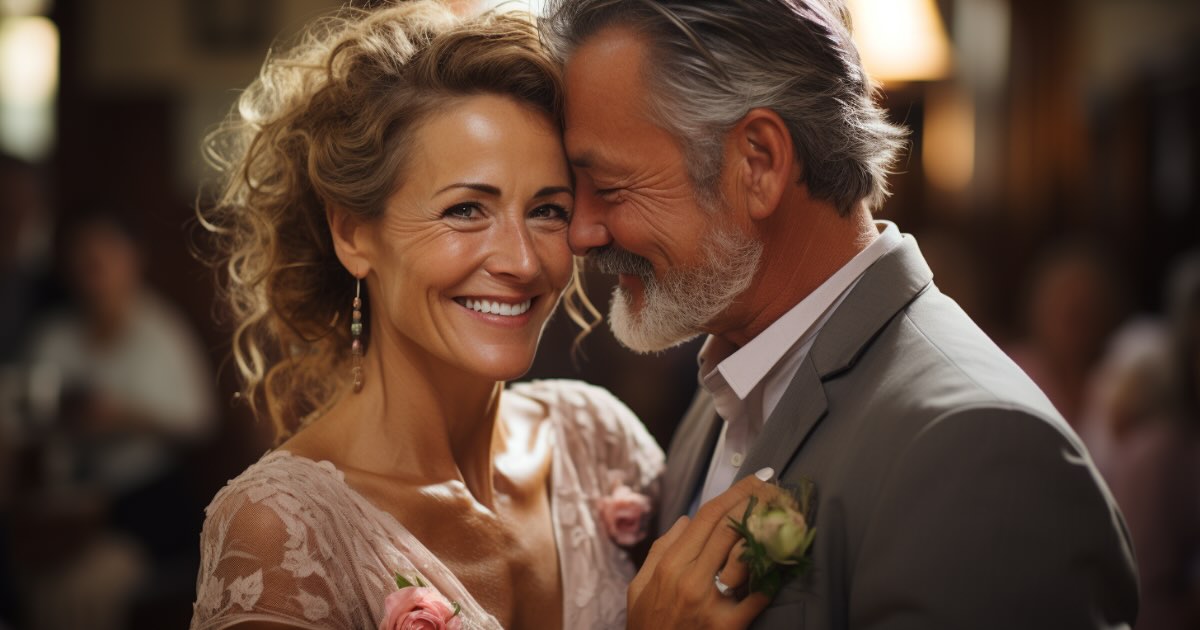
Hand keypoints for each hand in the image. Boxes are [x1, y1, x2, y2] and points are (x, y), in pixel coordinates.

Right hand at [627, 469, 775, 629]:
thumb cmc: (647, 627)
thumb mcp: (639, 588)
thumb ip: (661, 550)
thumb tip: (687, 520)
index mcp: (669, 564)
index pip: (707, 515)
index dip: (735, 492)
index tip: (756, 478)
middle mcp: (689, 578)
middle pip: (729, 526)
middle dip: (757, 501)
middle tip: (778, 489)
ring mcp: (710, 602)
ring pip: (745, 553)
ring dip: (770, 532)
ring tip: (788, 517)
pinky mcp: (728, 627)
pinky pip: (758, 596)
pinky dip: (775, 577)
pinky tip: (787, 560)